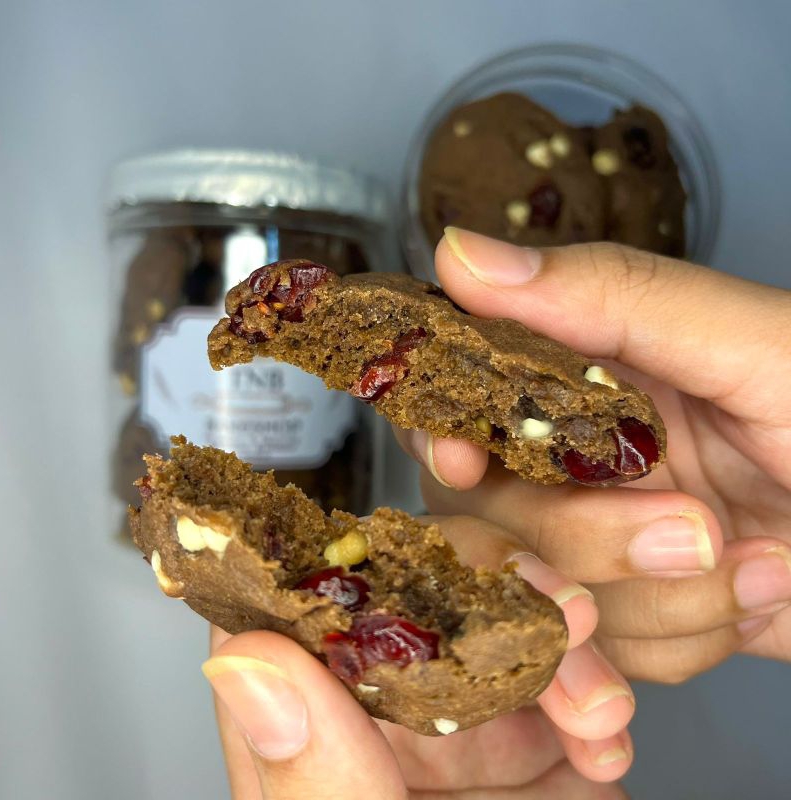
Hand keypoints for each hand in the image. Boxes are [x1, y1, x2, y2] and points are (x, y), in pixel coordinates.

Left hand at [203, 515, 634, 797]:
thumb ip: (309, 788)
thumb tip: (244, 659)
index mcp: (305, 749)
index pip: (290, 621)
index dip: (335, 569)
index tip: (399, 556)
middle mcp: (373, 727)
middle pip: (408, 607)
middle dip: (489, 598)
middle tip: (556, 618)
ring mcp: (455, 737)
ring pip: (492, 631)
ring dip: (557, 650)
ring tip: (599, 714)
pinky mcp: (529, 757)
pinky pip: (556, 692)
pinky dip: (592, 701)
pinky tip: (607, 744)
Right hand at [397, 228, 790, 681]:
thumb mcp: (748, 346)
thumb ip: (607, 297)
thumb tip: (459, 254)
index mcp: (585, 378)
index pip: (462, 395)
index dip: (440, 426)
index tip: (462, 456)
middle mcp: (575, 461)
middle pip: (485, 514)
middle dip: (577, 541)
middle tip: (690, 535)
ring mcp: (601, 546)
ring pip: (542, 597)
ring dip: (654, 602)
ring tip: (763, 572)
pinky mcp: (633, 616)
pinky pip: (599, 656)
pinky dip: (680, 644)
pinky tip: (754, 608)